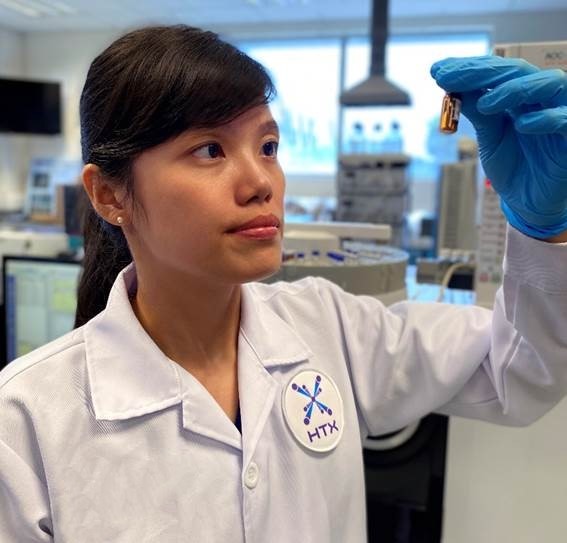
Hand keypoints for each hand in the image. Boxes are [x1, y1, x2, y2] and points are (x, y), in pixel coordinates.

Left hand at [431, 56, 566, 238]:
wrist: (528, 201)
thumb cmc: (512, 165)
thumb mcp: (489, 138)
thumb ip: (477, 113)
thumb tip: (452, 86)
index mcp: (520, 95)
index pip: (498, 71)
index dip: (469, 68)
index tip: (437, 70)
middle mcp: (542, 98)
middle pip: (518, 71)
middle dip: (481, 73)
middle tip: (449, 78)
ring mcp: (561, 113)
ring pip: (550, 84)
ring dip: (514, 89)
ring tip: (483, 104)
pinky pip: (566, 120)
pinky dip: (546, 119)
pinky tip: (521, 125)